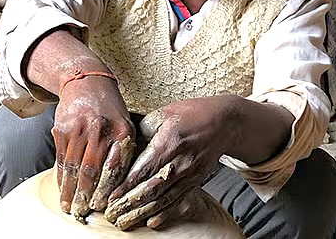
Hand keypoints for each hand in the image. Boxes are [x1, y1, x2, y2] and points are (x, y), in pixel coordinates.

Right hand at [53, 74, 135, 221]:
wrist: (86, 81)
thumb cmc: (109, 108)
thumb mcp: (125, 124)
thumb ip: (123, 150)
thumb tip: (121, 185)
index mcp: (121, 130)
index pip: (114, 167)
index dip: (107, 190)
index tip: (103, 206)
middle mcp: (99, 129)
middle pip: (92, 170)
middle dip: (87, 195)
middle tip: (84, 212)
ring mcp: (78, 129)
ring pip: (74, 167)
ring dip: (70, 190)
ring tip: (69, 206)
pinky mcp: (61, 128)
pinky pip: (61, 158)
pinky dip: (61, 176)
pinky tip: (62, 188)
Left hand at [104, 96, 238, 229]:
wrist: (223, 123)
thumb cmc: (191, 114)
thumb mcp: (163, 114)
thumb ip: (142, 130)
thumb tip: (124, 146)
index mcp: (169, 142)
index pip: (143, 169)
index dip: (126, 186)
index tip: (111, 197)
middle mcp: (180, 161)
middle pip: (151, 188)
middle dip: (130, 204)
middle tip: (112, 214)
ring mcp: (189, 173)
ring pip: (163, 198)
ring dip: (143, 212)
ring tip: (126, 221)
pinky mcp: (196, 180)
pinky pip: (178, 200)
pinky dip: (165, 213)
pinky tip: (152, 222)